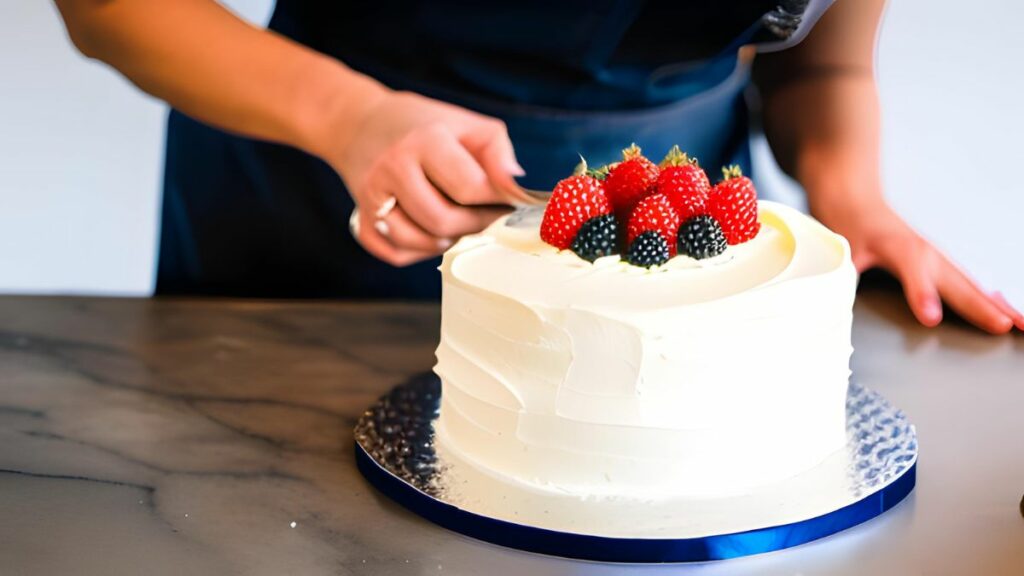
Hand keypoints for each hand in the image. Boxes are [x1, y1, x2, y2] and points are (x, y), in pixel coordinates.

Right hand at [321, 90, 534, 265]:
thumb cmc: (422, 126)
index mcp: (423, 140)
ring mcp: (371, 197)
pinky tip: (429, 229)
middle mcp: (392, 169)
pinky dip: (420, 250)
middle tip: (487, 214)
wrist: (360, 125)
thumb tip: (515, 187)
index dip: (498, 200)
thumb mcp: (466, 124)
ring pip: (420, 242)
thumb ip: (497, 152)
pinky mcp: (360, 220)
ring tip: (457, 221)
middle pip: (444, 221)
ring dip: (448, 239)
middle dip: (475, 224)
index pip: (470, 188)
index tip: (508, 200)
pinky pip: (397, 254)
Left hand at [822, 202, 1023, 333]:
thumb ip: (842, 275)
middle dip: (982, 306)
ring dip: (999, 304)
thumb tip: (835, 302)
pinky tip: (1009, 314)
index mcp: (898, 246)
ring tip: (1023, 326)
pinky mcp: (939, 261)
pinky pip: (969, 283)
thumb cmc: (846, 222)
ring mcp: (936, 256)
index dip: (923, 294)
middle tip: (1004, 328)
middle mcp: (925, 251)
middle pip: (958, 281)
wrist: (852, 195)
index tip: (932, 319)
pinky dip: (991, 298)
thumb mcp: (839, 249)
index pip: (914, 272)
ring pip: (972, 283)